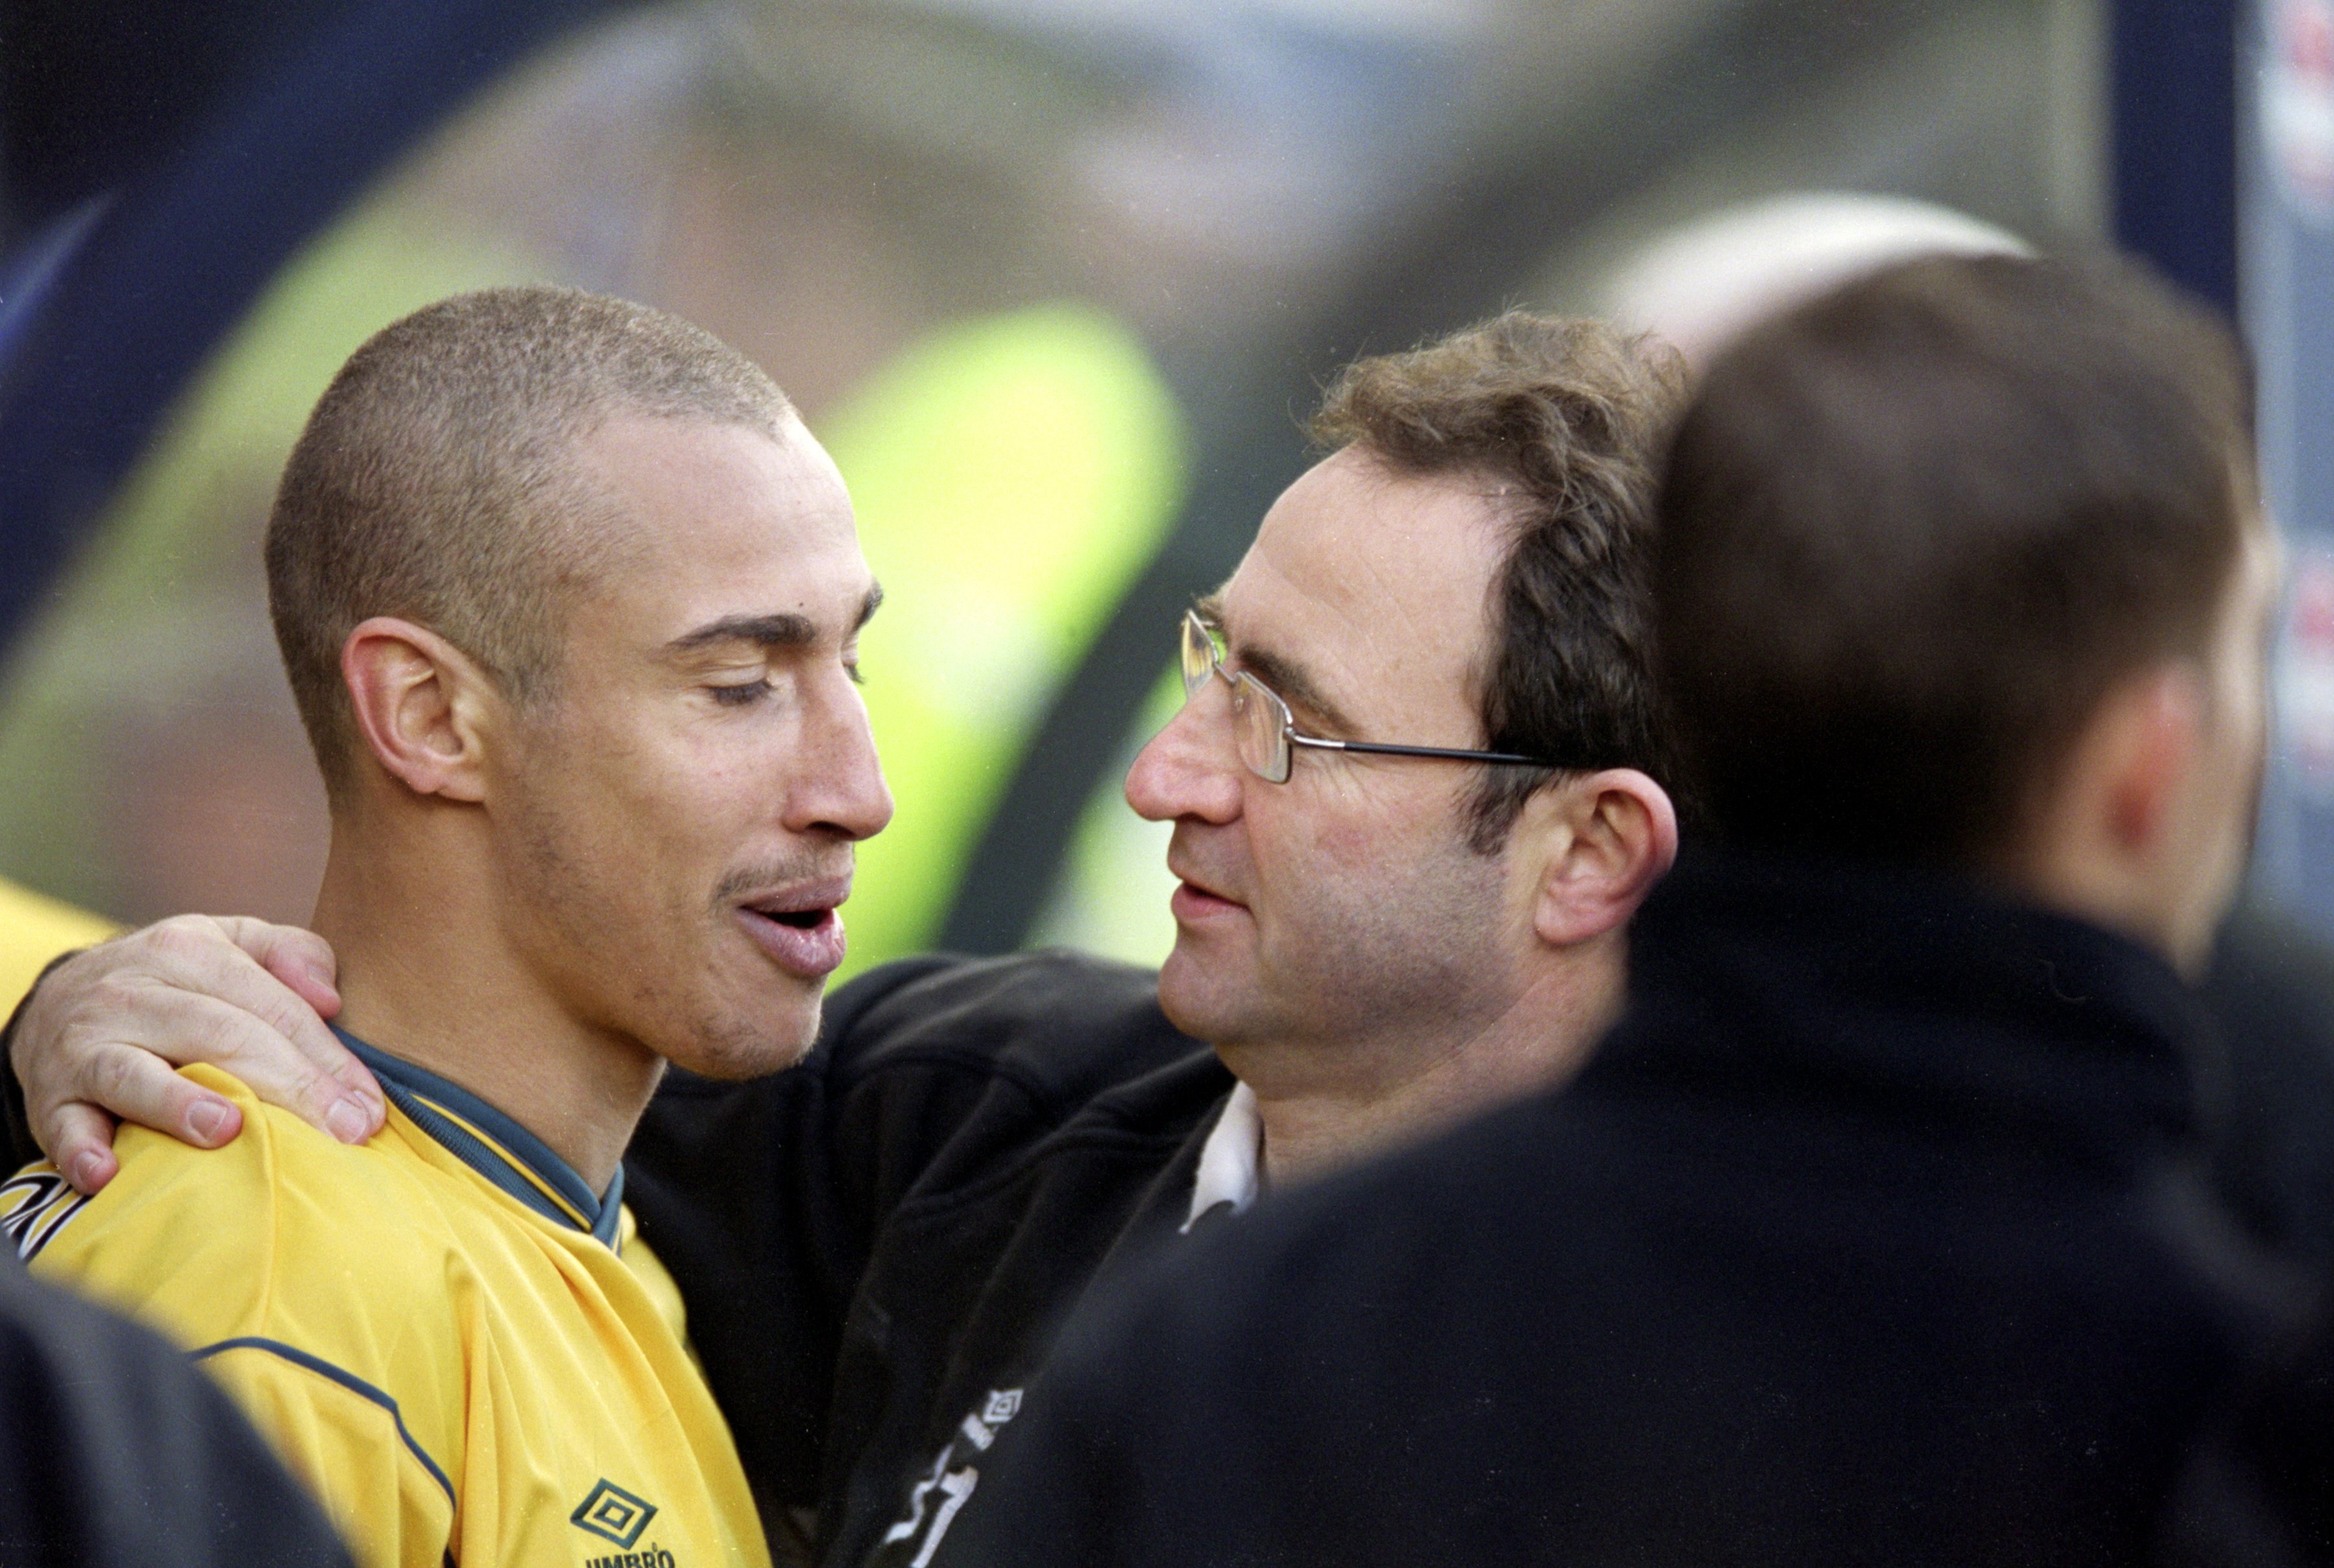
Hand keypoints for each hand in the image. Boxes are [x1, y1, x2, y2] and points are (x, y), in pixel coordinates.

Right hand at [15, 916, 383, 1193]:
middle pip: (221, 1036)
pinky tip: (108, 1174)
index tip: (368, 1108)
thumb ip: (290, 954)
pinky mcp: (51, 1094)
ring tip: (228, 1130)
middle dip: (290, 1086)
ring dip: (180, 1104)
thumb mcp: (231, 944)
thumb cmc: (175, 981)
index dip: (327, 1057)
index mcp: (189, 950)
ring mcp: (86, 1043)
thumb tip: (332, 996)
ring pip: (135, 1072)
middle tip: (342, 1132)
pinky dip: (82, 1149)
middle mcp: (134, 991)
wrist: (60, 997)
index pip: (273, 1005)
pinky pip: (64, 1123)